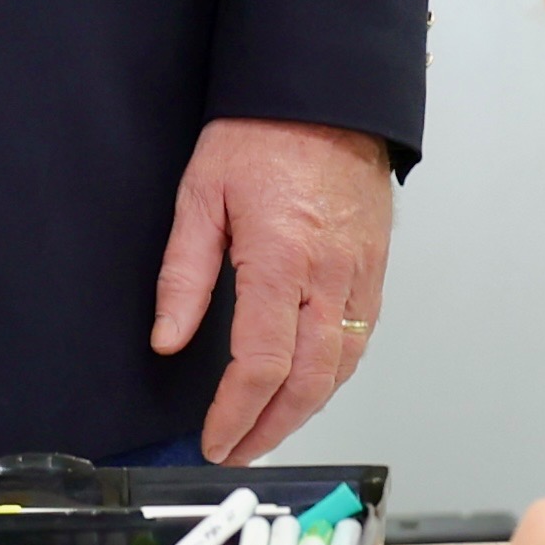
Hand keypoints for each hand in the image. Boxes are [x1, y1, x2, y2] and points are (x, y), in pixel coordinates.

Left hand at [149, 118, 393, 463]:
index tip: (216, 439)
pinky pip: (359, 338)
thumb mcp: (200, 194)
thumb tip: (169, 339)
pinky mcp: (376, 269)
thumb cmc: (262, 133)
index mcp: (281, 258)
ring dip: (304, 410)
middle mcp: (329, 275)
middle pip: (309, 381)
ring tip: (266, 430)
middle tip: (239, 451)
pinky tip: (308, 386)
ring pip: (341, 366)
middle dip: (272, 428)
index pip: (262, 363)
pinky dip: (333, 375)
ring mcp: (361, 274)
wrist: (326, 93)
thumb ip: (183, 274)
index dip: (237, 413)